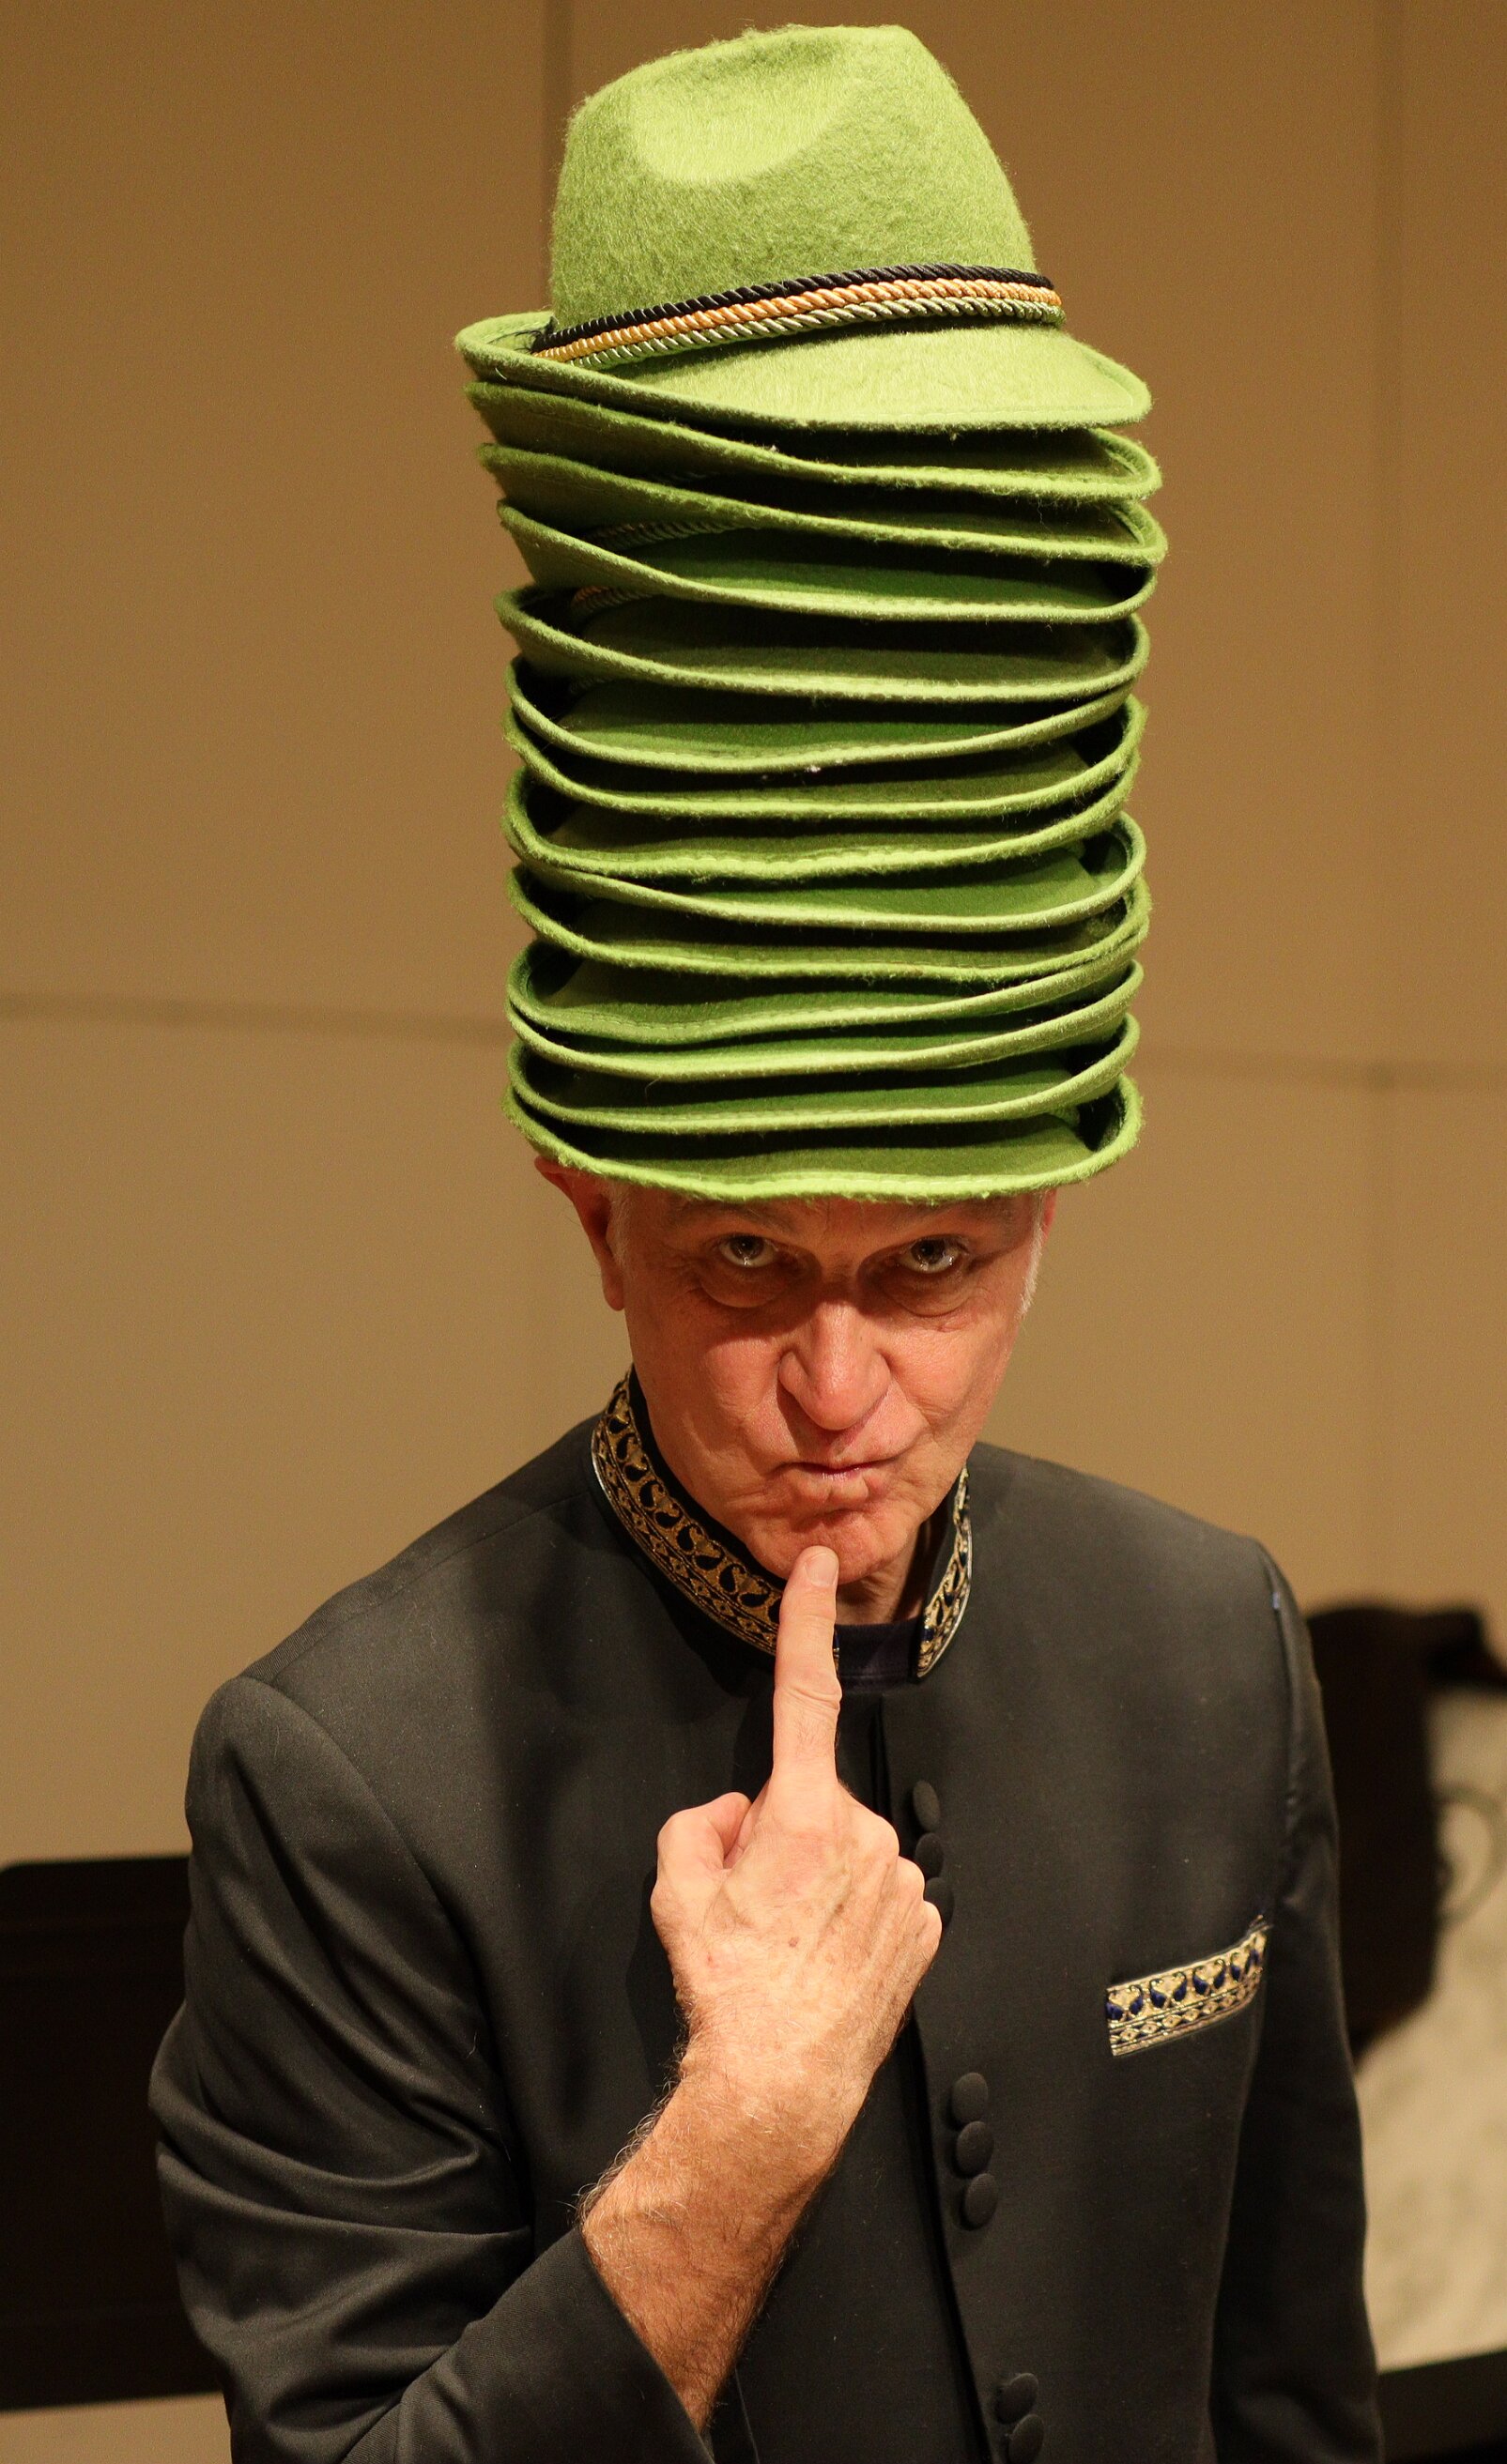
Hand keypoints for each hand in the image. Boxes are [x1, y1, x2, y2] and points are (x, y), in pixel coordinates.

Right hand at [650, 1544, 942, 2181]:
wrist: (779, 2083)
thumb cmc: (727, 1986)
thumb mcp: (676, 1889)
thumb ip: (700, 1824)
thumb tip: (735, 1816)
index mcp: (803, 1813)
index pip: (804, 1694)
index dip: (806, 1622)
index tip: (818, 1565)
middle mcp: (865, 1836)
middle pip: (813, 1803)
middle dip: (785, 1833)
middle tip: (756, 1903)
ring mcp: (903, 1883)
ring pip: (850, 1853)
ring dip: (822, 1880)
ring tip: (792, 1944)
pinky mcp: (925, 1926)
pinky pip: (881, 1897)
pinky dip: (854, 1916)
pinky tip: (826, 1960)